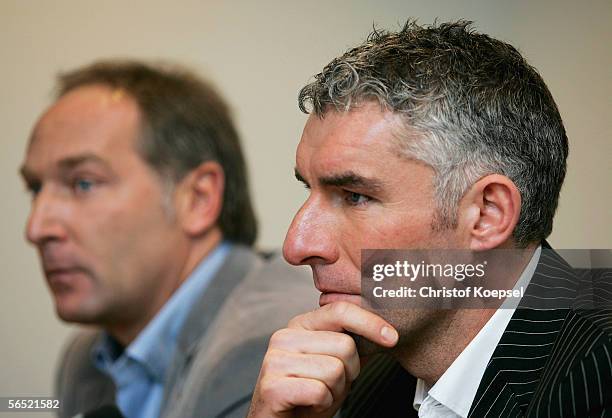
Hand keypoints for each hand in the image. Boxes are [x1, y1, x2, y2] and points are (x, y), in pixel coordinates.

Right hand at [247, 301, 398, 417]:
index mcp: (300, 325)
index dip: (369, 323)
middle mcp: (284, 337)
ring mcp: (275, 360)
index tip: (391, 337)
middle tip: (331, 385)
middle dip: (349, 372)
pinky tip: (309, 404)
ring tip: (319, 395)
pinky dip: (322, 404)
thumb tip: (385, 331)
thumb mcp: (335, 367)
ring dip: (335, 391)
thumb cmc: (308, 396)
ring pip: (334, 369)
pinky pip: (319, 391)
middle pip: (344, 345)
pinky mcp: (272, 386)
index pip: (339, 311)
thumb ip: (353, 346)